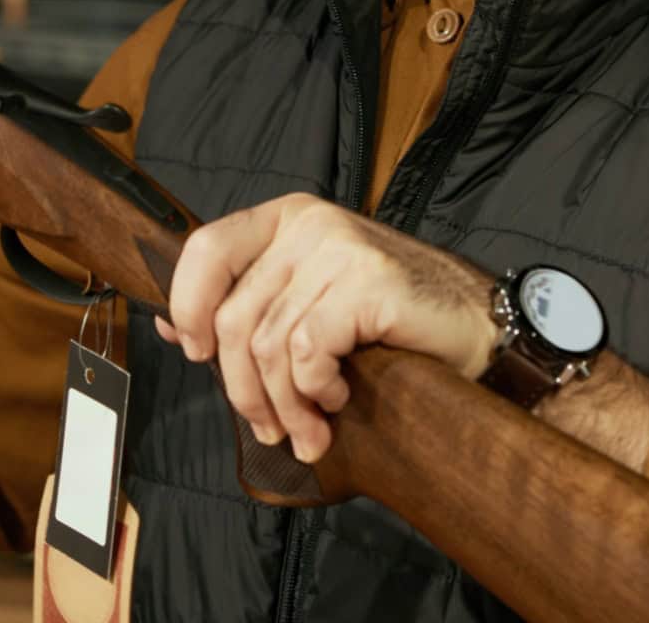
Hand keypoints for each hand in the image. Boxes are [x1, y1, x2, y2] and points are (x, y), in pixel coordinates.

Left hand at [156, 194, 498, 465]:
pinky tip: (342, 396)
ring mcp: (340, 248)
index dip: (187, 307)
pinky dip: (318, 389)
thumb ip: (247, 308)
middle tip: (270, 427)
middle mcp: (309, 223)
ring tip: (310, 430)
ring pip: (269, 345)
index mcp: (285, 218)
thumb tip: (172, 329)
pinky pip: (309, 351)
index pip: (205, 249)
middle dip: (243, 388)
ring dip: (286, 405)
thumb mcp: (309, 302)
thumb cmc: (390, 320)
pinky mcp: (368, 281)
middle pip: (233, 317)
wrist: (476, 325)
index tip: (196, 354)